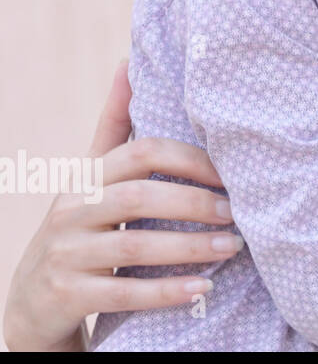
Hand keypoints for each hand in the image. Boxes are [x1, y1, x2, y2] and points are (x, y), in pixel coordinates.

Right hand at [3, 60, 240, 351]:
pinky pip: (123, 294)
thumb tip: (129, 62)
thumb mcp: (92, 177)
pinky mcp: (67, 295)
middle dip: (195, 203)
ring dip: (190, 248)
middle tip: (237, 213)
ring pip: (133, 248)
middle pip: (139, 198)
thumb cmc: (83, 225)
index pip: (142, 152)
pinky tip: (204, 288)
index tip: (232, 173)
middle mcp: (71, 210)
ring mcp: (65, 254)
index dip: (191, 160)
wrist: (34, 301)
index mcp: (86, 176)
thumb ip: (113, 126)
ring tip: (233, 248)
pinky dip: (167, 292)